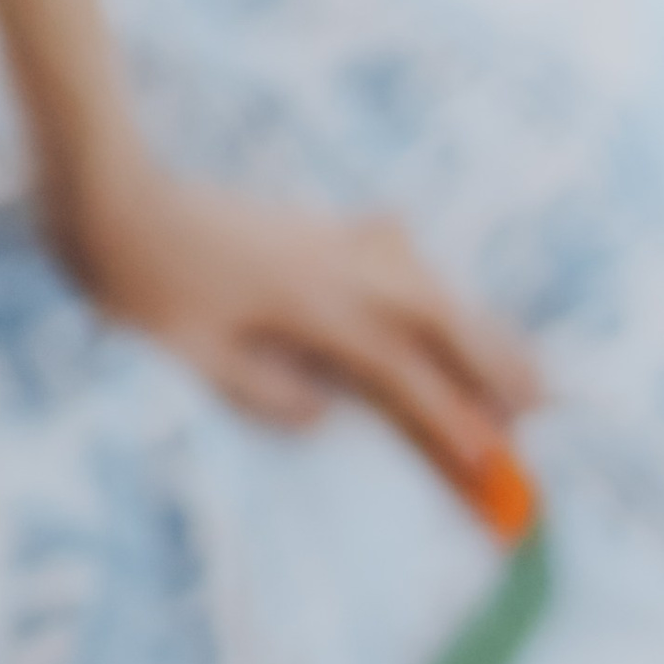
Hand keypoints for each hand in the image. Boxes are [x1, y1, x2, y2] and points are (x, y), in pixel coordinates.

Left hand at [56, 163, 540, 499]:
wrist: (124, 206)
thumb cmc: (147, 292)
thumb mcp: (194, 358)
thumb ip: (261, 392)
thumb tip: (324, 417)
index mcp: (315, 306)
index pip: (402, 372)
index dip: (448, 417)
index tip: (487, 458)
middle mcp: (341, 267)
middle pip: (441, 320)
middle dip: (493, 367)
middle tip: (539, 412)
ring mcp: (338, 241)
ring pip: (432, 288)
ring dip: (478, 332)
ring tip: (522, 376)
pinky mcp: (326, 232)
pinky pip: (406, 266)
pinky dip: (440, 298)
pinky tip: (454, 321)